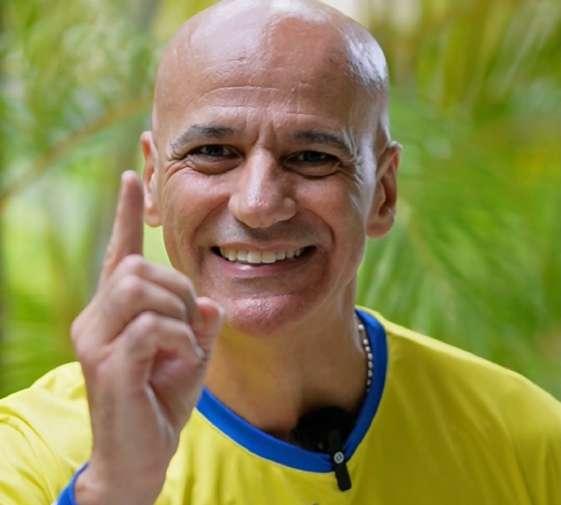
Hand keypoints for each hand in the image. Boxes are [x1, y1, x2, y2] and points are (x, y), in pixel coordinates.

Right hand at [71, 171, 222, 504]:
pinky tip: (182, 360)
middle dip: (179, 288)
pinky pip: (152, 326)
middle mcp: (95, 319)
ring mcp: (96, 341)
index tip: (132, 176)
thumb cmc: (162, 399)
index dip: (126, 215)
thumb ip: (198, 323)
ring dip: (178, 311)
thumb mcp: (189, 353)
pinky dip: (180, 339)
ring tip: (185, 344)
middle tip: (192, 323)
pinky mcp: (107, 364)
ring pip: (141, 288)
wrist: (143, 454)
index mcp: (114, 312)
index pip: (119, 255)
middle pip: (138, 268)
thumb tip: (210, 301)